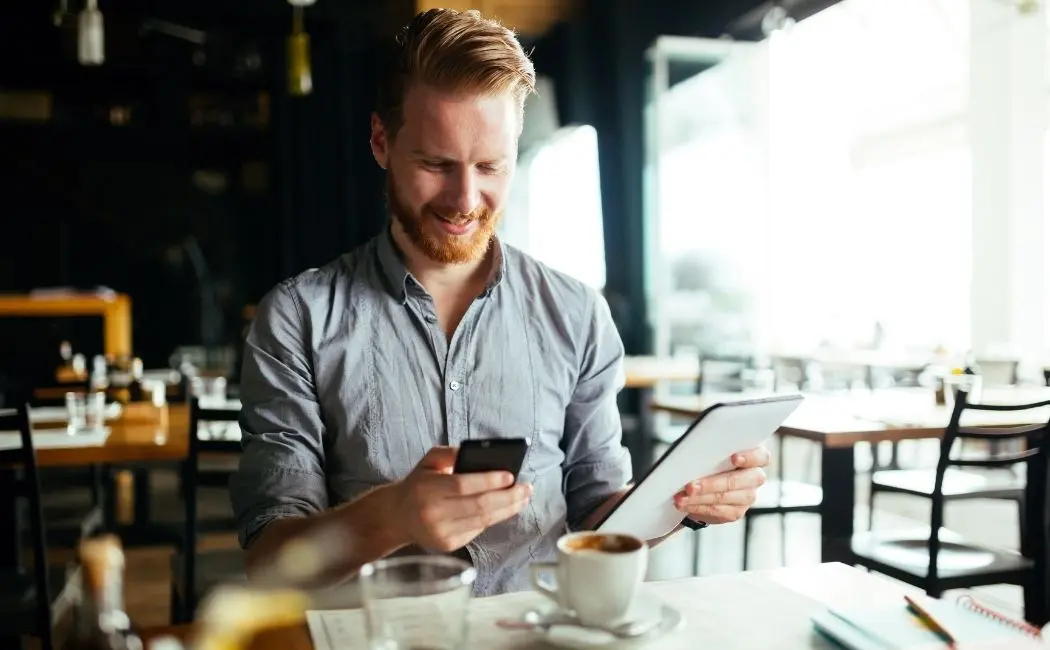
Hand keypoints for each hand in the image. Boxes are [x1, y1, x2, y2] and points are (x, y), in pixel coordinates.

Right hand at [391, 446, 532, 552]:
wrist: (398, 516)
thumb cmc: (419, 483)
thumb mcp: (428, 461)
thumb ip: (450, 452)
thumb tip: (478, 453)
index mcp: (426, 489)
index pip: (462, 485)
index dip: (489, 481)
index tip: (510, 475)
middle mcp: (432, 513)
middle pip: (478, 506)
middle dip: (507, 497)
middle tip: (526, 488)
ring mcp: (441, 533)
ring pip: (482, 521)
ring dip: (508, 509)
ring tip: (523, 498)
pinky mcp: (448, 545)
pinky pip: (478, 530)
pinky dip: (495, 518)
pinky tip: (507, 509)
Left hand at [672, 445, 770, 524]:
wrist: (705, 481)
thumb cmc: (710, 458)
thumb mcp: (711, 448)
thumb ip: (711, 446)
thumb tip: (694, 449)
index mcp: (755, 456)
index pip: (761, 456)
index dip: (749, 457)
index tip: (733, 458)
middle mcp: (755, 477)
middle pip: (739, 480)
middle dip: (712, 483)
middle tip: (690, 486)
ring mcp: (748, 496)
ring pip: (725, 497)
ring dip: (700, 498)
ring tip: (680, 498)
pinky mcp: (737, 512)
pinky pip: (718, 511)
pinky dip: (698, 507)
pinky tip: (685, 504)